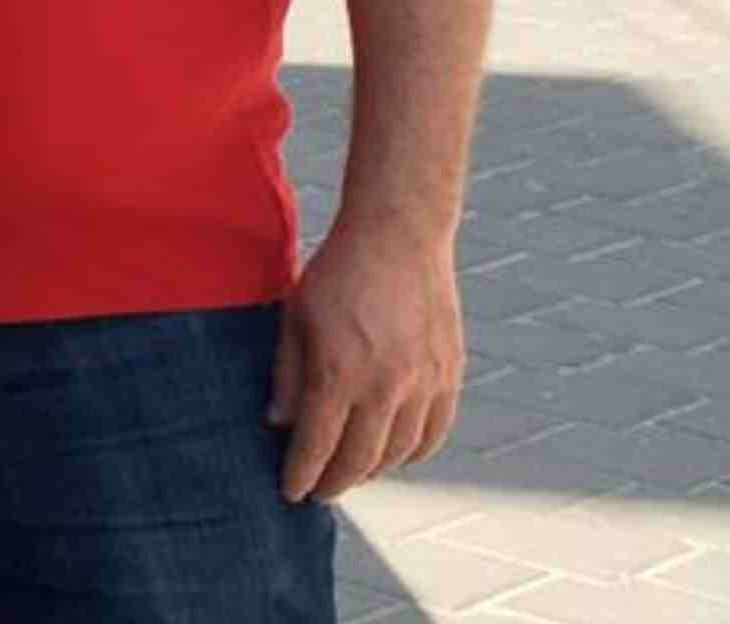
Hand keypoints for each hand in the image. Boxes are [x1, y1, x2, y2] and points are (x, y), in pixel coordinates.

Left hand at [270, 216, 464, 503]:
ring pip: (400, 453)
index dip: (302, 475)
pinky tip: (394, 456)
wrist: (399, 235)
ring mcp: (424, 383)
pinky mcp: (450, 374)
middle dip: (335, 483)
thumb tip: (279, 423)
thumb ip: (288, 374)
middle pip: (360, 459)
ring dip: (373, 472)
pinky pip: (434, 433)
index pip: (318, 445)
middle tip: (318, 493)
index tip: (290, 493)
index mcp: (340, 372)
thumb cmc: (337, 272)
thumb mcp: (295, 317)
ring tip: (351, 474)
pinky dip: (413, 454)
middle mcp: (387, 386)